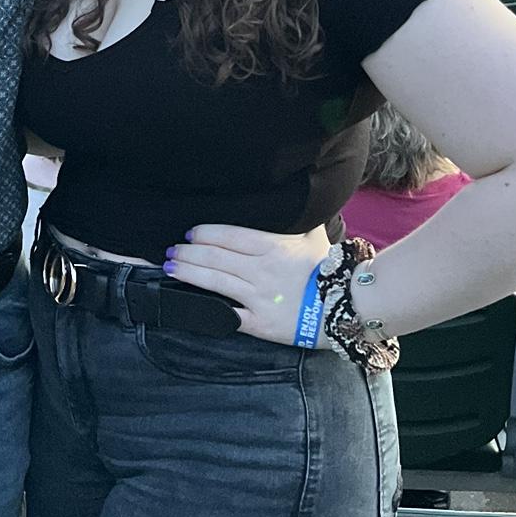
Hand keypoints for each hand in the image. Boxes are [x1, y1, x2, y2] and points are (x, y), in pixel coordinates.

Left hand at [164, 223, 331, 345]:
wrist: (345, 308)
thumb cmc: (328, 268)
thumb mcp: (313, 235)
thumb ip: (296, 217)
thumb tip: (290, 193)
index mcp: (272, 247)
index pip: (228, 236)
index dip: (204, 233)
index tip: (190, 233)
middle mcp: (261, 270)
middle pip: (215, 257)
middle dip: (188, 252)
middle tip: (172, 250)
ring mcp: (258, 298)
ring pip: (214, 281)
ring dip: (188, 273)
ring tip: (170, 267)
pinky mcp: (259, 323)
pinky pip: (226, 314)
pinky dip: (205, 307)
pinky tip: (188, 300)